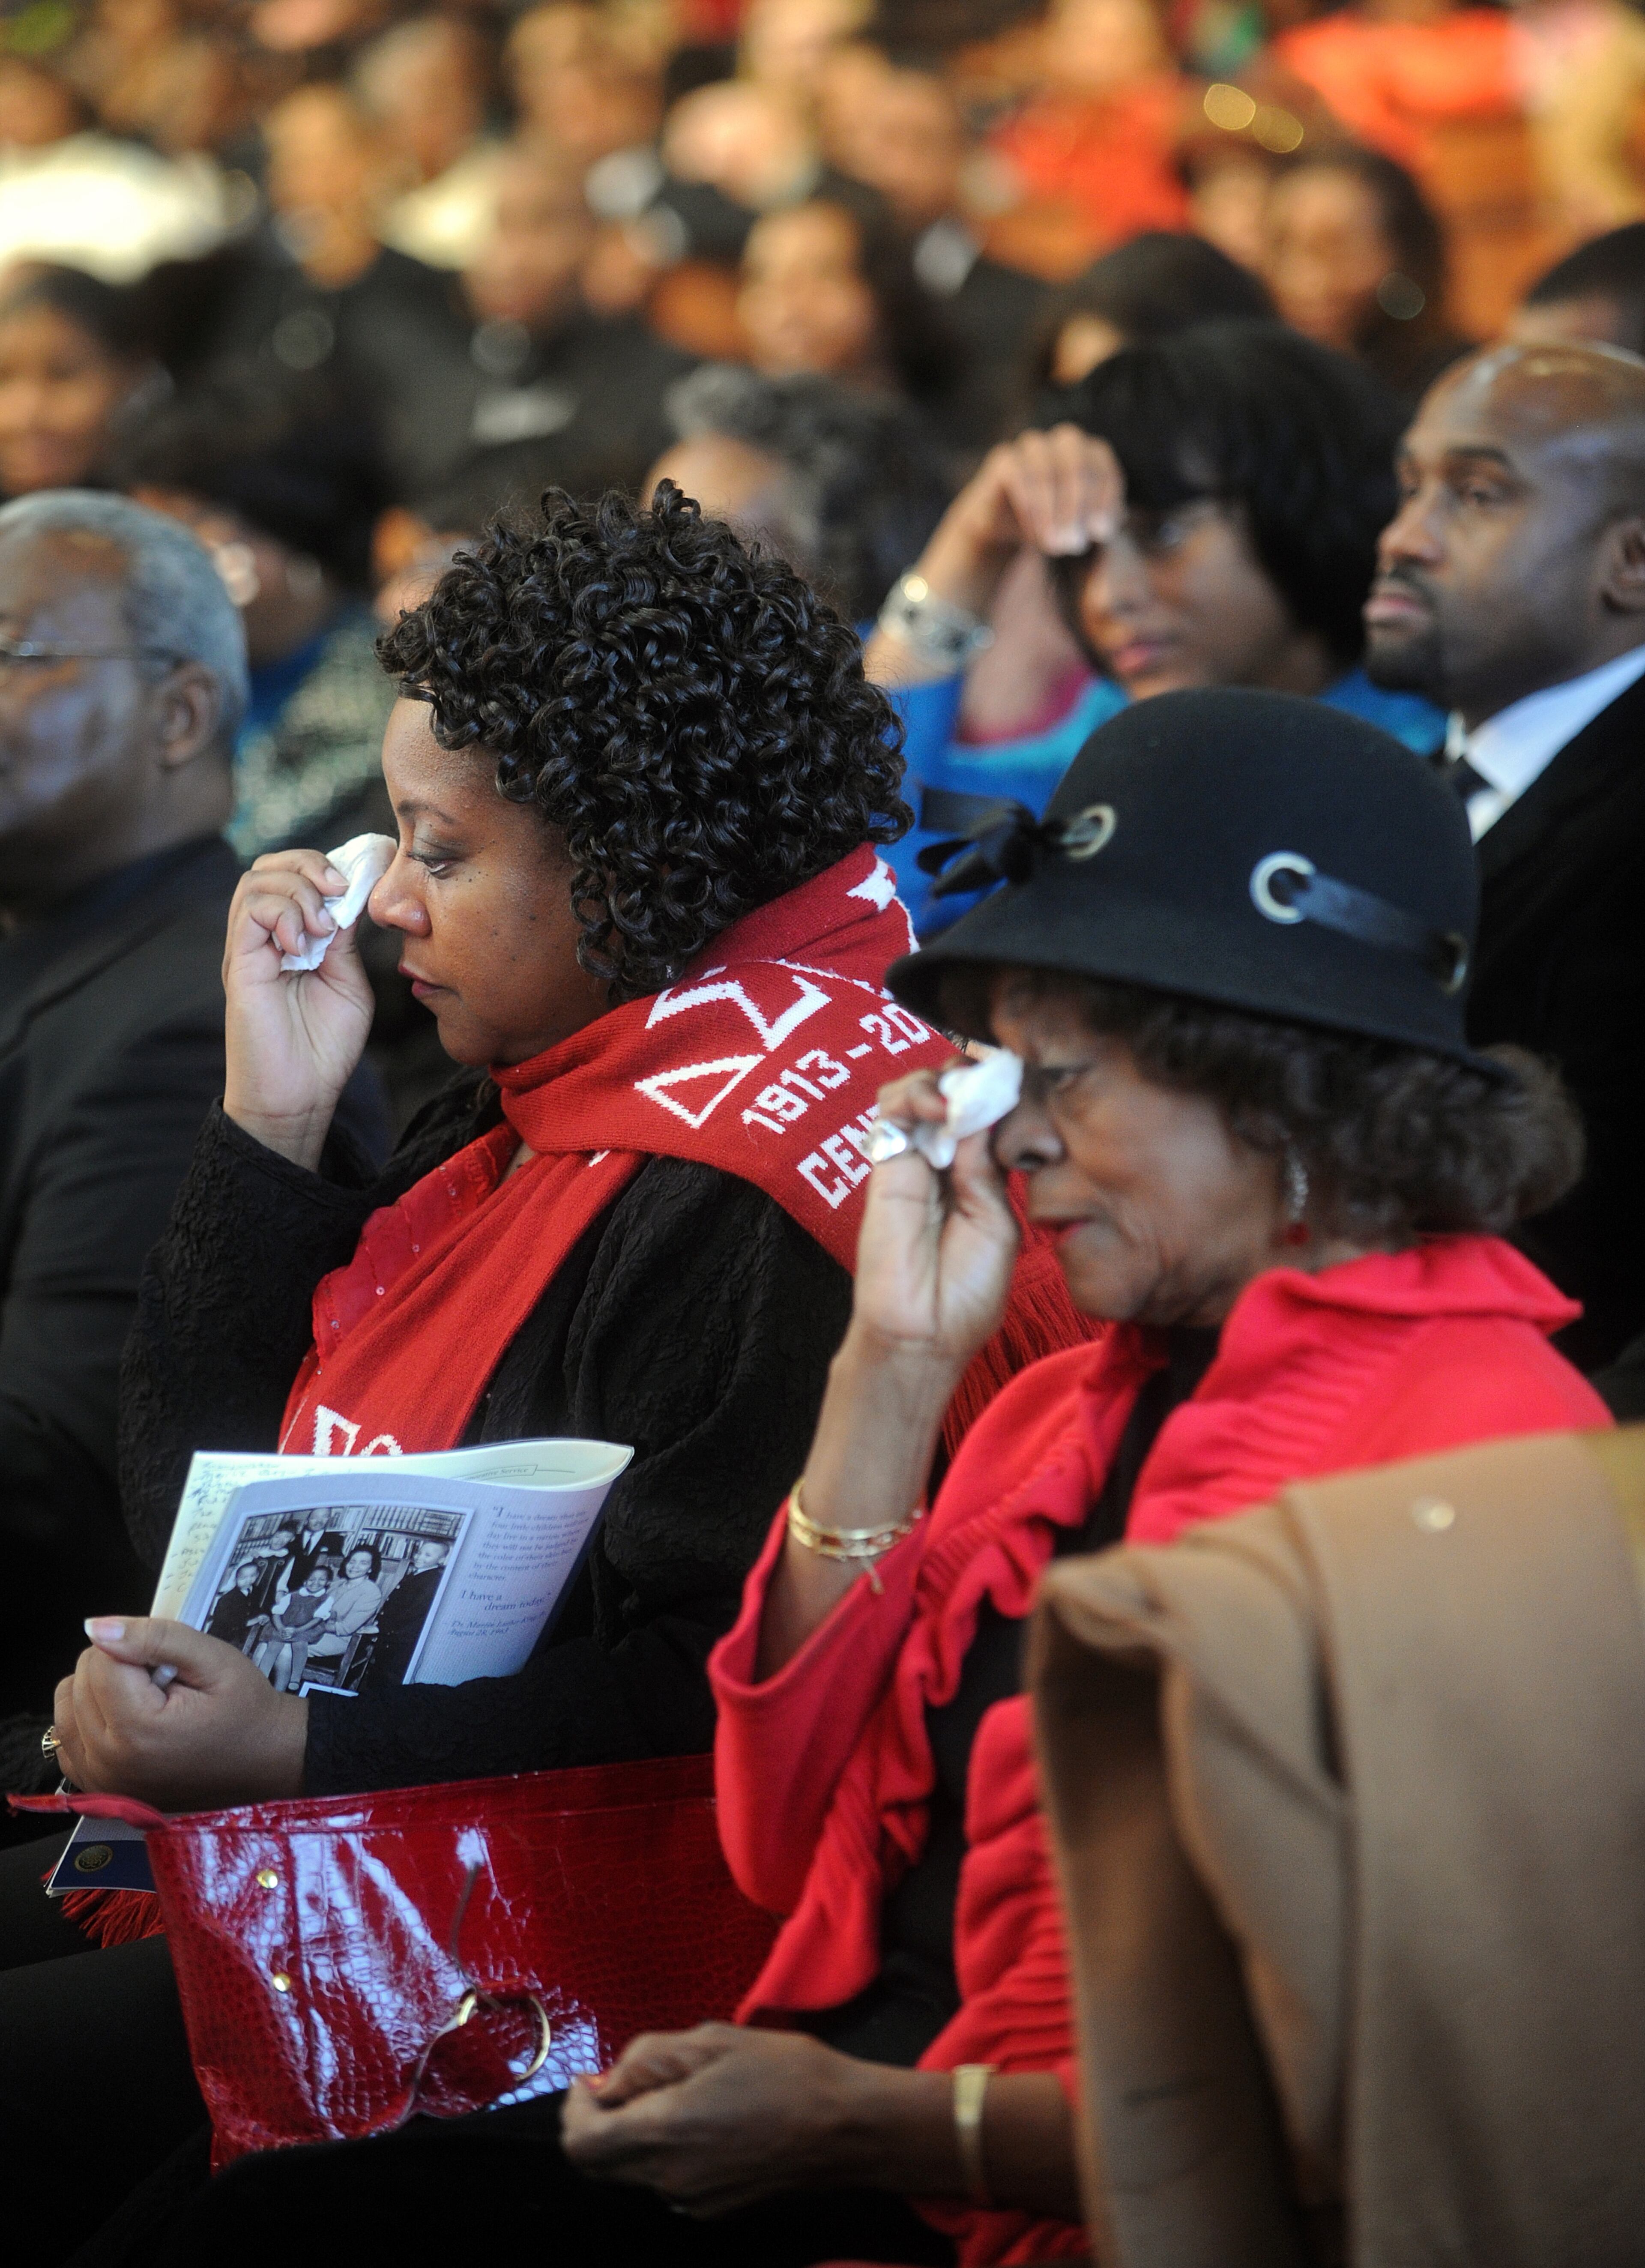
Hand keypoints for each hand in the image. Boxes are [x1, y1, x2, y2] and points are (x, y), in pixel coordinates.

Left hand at [52, 1617, 307, 1811]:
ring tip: (144, 1699)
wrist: (266, 1761)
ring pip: (66, 1706)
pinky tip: (122, 1719)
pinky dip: (87, 1719)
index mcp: (138, 1730)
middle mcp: (109, 1762)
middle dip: (118, 1668)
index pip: (101, 1658)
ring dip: (98, 1691)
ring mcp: (100, 1781)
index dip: (137, 1648)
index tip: (171, 1667)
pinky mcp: (99, 1789)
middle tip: (164, 1684)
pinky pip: (66, 1739)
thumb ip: (155, 1637)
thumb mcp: (214, 1659)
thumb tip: (95, 1627)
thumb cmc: (246, 1710)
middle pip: (81, 1681)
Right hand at [222, 849, 375, 1170]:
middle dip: (311, 865)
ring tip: (322, 927)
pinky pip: (249, 910)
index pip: (298, 876)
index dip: (328, 865)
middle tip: (339, 890)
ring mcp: (250, 948)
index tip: (366, 873)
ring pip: (257, 880)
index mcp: (295, 938)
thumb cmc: (324, 1047)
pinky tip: (303, 944)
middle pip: (272, 866)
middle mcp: (267, 937)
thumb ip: (344, 939)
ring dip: (299, 890)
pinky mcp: (239, 963)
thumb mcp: (348, 981)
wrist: (299, 1095)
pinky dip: (282, 913)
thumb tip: (348, 897)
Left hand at [560, 2024, 885, 2216]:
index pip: (581, 2143)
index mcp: (664, 2133)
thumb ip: (645, 2060)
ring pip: (633, 2172)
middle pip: (599, 2164)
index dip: (574, 2108)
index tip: (591, 2078)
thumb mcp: (710, 2041)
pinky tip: (704, 2120)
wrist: (846, 2127)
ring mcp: (691, 2201)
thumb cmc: (784, 2072)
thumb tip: (604, 2083)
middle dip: (600, 2122)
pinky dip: (664, 2152)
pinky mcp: (713, 2209)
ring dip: (634, 2136)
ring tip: (679, 2094)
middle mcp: (668, 2179)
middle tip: (630, 2082)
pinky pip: (666, 2181)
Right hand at [851, 1066, 1020, 1376]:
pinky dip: (913, 1096)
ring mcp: (913, 1161)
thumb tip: (978, 1118)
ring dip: (941, 1082)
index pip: (987, 1114)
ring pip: (918, 1093)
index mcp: (979, 1175)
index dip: (998, 1090)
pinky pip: (890, 1114)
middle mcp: (945, 1161)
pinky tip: (938, 1109)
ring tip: (960, 1096)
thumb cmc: (967, 1290)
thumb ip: (986, 1171)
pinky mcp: (885, 1167)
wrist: (926, 1332)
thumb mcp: (996, 1223)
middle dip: (971, 1076)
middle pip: (952, 1095)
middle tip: (991, 1073)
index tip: (1019, 1074)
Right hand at [942, 424, 1124, 564]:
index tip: (1101, 533)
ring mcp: (1033, 446)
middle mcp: (1064, 442)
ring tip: (1053, 546)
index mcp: (1091, 453)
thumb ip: (1100, 523)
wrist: (1006, 528)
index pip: (1104, 469)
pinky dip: (1028, 508)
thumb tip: (1108, 523)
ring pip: (1045, 470)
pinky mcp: (1004, 459)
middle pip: (1076, 463)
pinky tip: (1032, 535)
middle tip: (1074, 543)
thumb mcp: (1083, 527)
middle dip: (1077, 506)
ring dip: (1050, 512)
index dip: (1105, 501)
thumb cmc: (1054, 524)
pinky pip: (1018, 477)